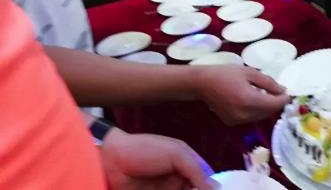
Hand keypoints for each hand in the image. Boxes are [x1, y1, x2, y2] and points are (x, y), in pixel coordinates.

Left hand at [101, 129, 215, 189]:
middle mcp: (176, 180)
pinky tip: (159, 189)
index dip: (210, 187)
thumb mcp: (175, 153)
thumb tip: (215, 187)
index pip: (204, 179)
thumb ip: (195, 170)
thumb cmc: (145, 149)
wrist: (110, 159)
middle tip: (182, 188)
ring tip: (164, 188)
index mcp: (185, 164)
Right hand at [194, 65, 290, 124]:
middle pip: (268, 112)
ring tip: (266, 94)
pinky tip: (253, 100)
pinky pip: (251, 118)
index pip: (274, 105)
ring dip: (266, 107)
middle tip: (278, 92)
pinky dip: (256, 110)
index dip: (284, 99)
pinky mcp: (232, 123)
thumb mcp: (249, 72)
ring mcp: (238, 121)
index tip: (289, 93)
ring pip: (260, 116)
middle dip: (276, 103)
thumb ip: (268, 82)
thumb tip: (283, 90)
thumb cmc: (226, 74)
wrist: (203, 84)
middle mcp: (245, 114)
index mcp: (249, 100)